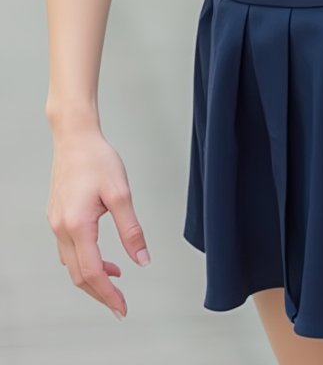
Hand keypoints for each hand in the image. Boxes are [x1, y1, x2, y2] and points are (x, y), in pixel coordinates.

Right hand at [46, 126, 150, 319]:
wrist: (74, 137)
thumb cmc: (97, 159)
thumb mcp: (121, 193)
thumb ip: (131, 230)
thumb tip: (142, 260)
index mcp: (77, 226)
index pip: (92, 273)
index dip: (108, 295)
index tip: (122, 308)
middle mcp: (62, 229)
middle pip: (79, 276)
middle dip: (99, 293)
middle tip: (119, 304)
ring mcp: (57, 223)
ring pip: (72, 265)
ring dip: (92, 277)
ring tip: (116, 278)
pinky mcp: (57, 217)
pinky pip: (68, 251)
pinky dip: (84, 261)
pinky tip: (101, 256)